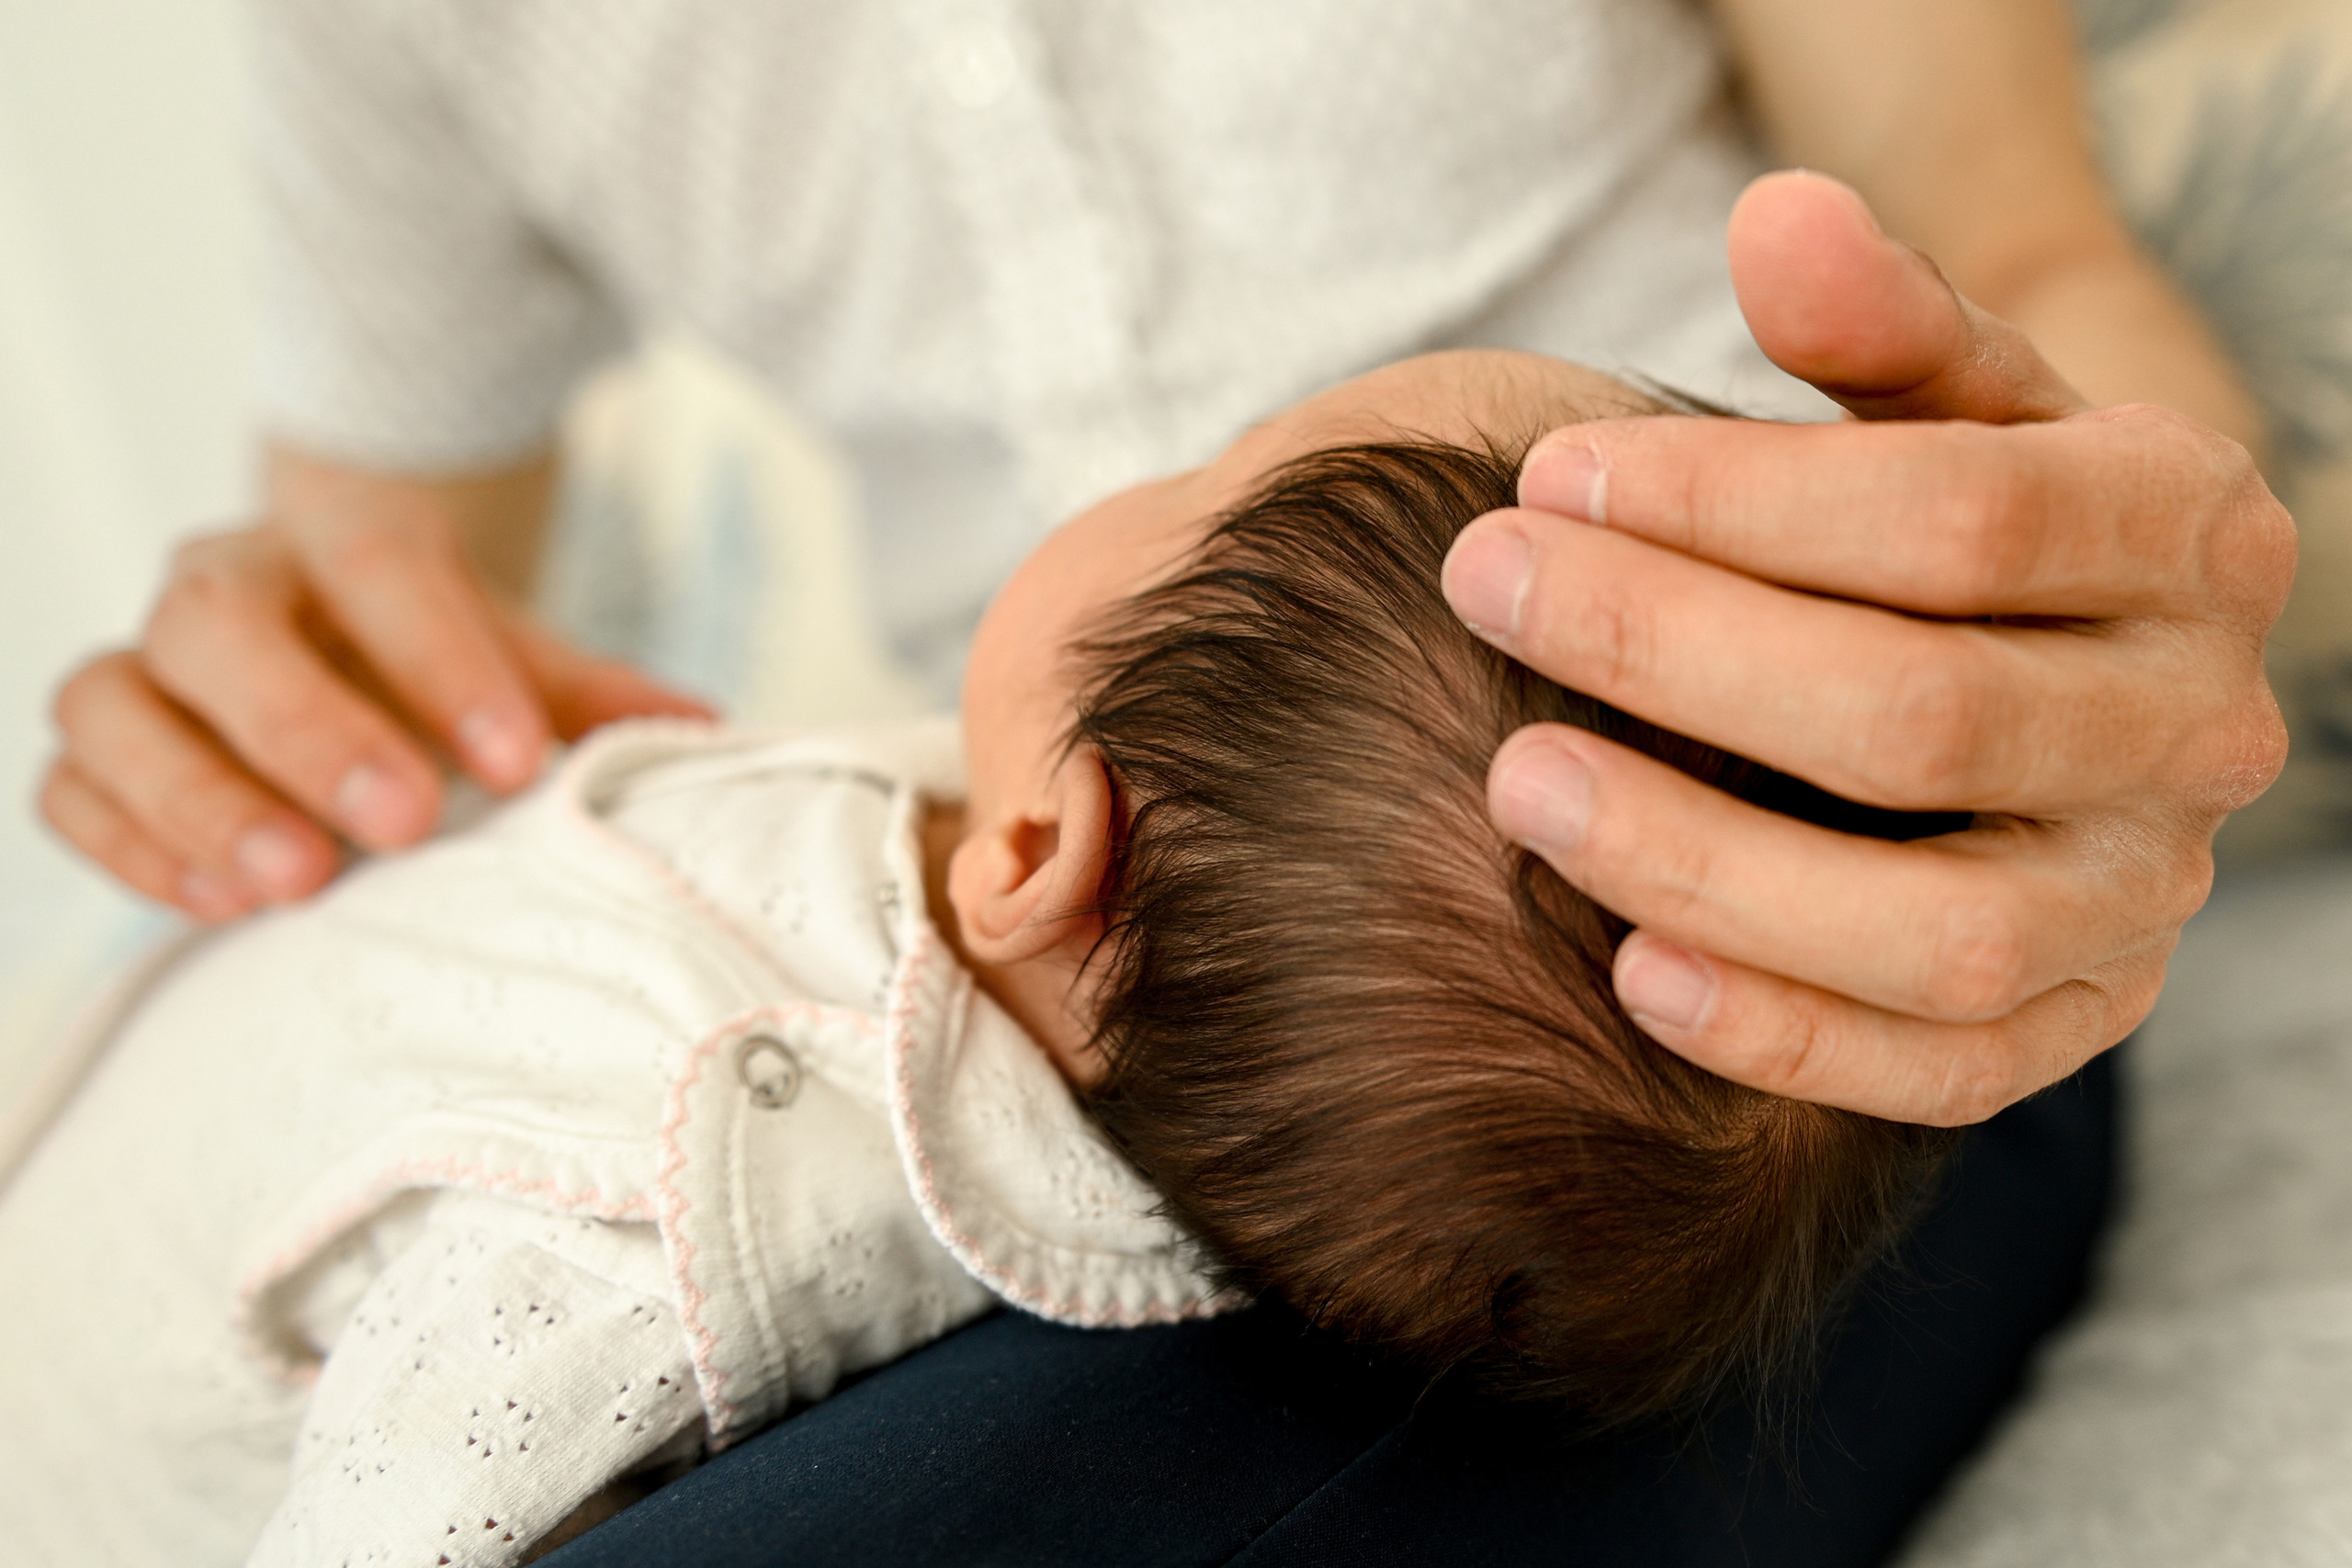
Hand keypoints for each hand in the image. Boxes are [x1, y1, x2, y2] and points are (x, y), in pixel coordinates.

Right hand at [42, 456, 710, 920]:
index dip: (445, 663)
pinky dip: (128, 848)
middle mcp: (226, 582)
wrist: (332, 644)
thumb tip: (705, 728)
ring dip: (197, 799)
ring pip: (113, 704)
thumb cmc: (434, 661)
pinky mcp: (95, 753)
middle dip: (306, 728)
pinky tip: (214, 905)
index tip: (517, 764)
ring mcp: (144, 667)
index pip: (381, 567)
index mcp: (341, 539)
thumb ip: (591, 694)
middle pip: (221, 627)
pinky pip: (67, 790)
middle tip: (398, 826)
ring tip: (292, 883)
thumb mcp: (519, 660)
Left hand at [1442, 171, 2293, 1125]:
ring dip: (1706, 863)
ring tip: (1516, 782)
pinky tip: (1628, 973)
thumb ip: (1875, 319)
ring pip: (1936, 932)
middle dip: (1673, 652)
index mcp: (2185, 532)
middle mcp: (2194, 726)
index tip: (1546, 473)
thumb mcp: (1949, 395)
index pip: (1963, 516)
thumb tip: (1777, 215)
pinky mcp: (2074, 1021)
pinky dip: (1785, 1038)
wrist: (2072, 659)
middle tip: (1485, 587)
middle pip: (1925, 720)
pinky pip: (1941, 1070)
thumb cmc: (1971, 513)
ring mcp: (2140, 897)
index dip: (1737, 498)